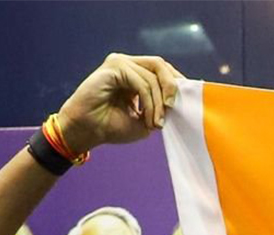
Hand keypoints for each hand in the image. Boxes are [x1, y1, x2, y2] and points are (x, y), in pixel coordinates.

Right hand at [56, 53, 183, 154]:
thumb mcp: (147, 119)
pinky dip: (148, 102)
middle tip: (174, 108)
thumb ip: (162, 107)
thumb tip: (181, 101)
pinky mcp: (113, 68)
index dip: (177, 83)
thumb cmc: (112, 127)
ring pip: (152, 77)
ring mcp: (119, 63)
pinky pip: (141, 83)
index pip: (162, 69)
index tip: (188, 101)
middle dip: (172, 87)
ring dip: (158, 103)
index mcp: (134, 73)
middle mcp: (127, 64)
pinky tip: (146, 118)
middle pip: (160, 65)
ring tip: (155, 123)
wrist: (86, 132)